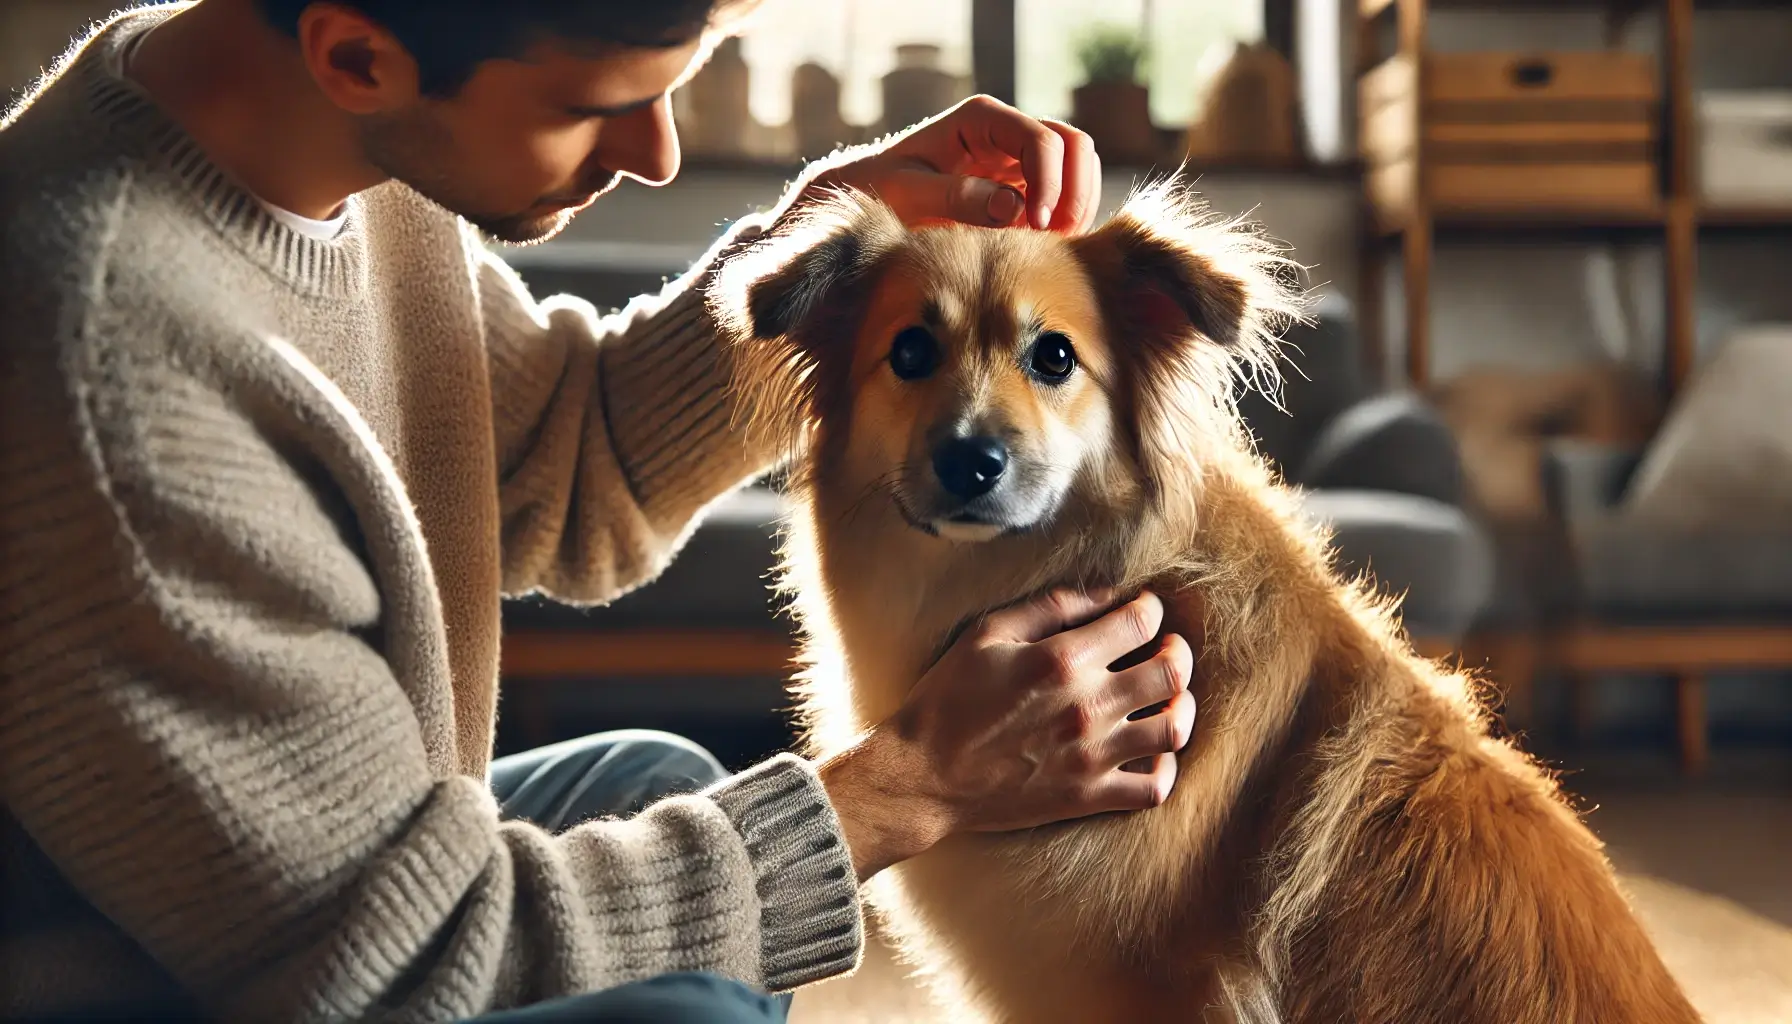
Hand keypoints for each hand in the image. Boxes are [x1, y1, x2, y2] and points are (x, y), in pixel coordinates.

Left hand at [804, 94, 1101, 233]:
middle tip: (1056, 238)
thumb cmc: (881, 190)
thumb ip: (956, 198)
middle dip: (1074, 191)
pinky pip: (1063, 195)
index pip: (1040, 139)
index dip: (1050, 181)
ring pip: (1077, 168)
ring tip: (1051, 246)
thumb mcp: (909, 193)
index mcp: (981, 119)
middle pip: (1073, 145)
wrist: (869, 198)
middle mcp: (1007, 131)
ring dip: (1076, 207)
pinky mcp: (1022, 186)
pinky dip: (1065, 219)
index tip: (1037, 226)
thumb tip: (1014, 207)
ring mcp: (1018, 158)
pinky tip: (1045, 247)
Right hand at [818, 589, 1196, 881]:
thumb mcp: (987, 634)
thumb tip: (1107, 594)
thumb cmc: (948, 699)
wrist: (924, 776)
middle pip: (1171, 672)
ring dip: (1181, 706)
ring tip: (1168, 698)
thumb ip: (1050, 608)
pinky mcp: (1088, 796)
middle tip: (1166, 649)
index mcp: (1062, 660)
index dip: (1151, 608)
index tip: (1144, 610)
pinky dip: (1166, 768)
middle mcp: (1088, 707)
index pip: (1141, 623)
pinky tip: (1152, 752)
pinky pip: (1154, 788)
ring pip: (1174, 729)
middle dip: (1177, 652)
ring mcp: (1092, 756)